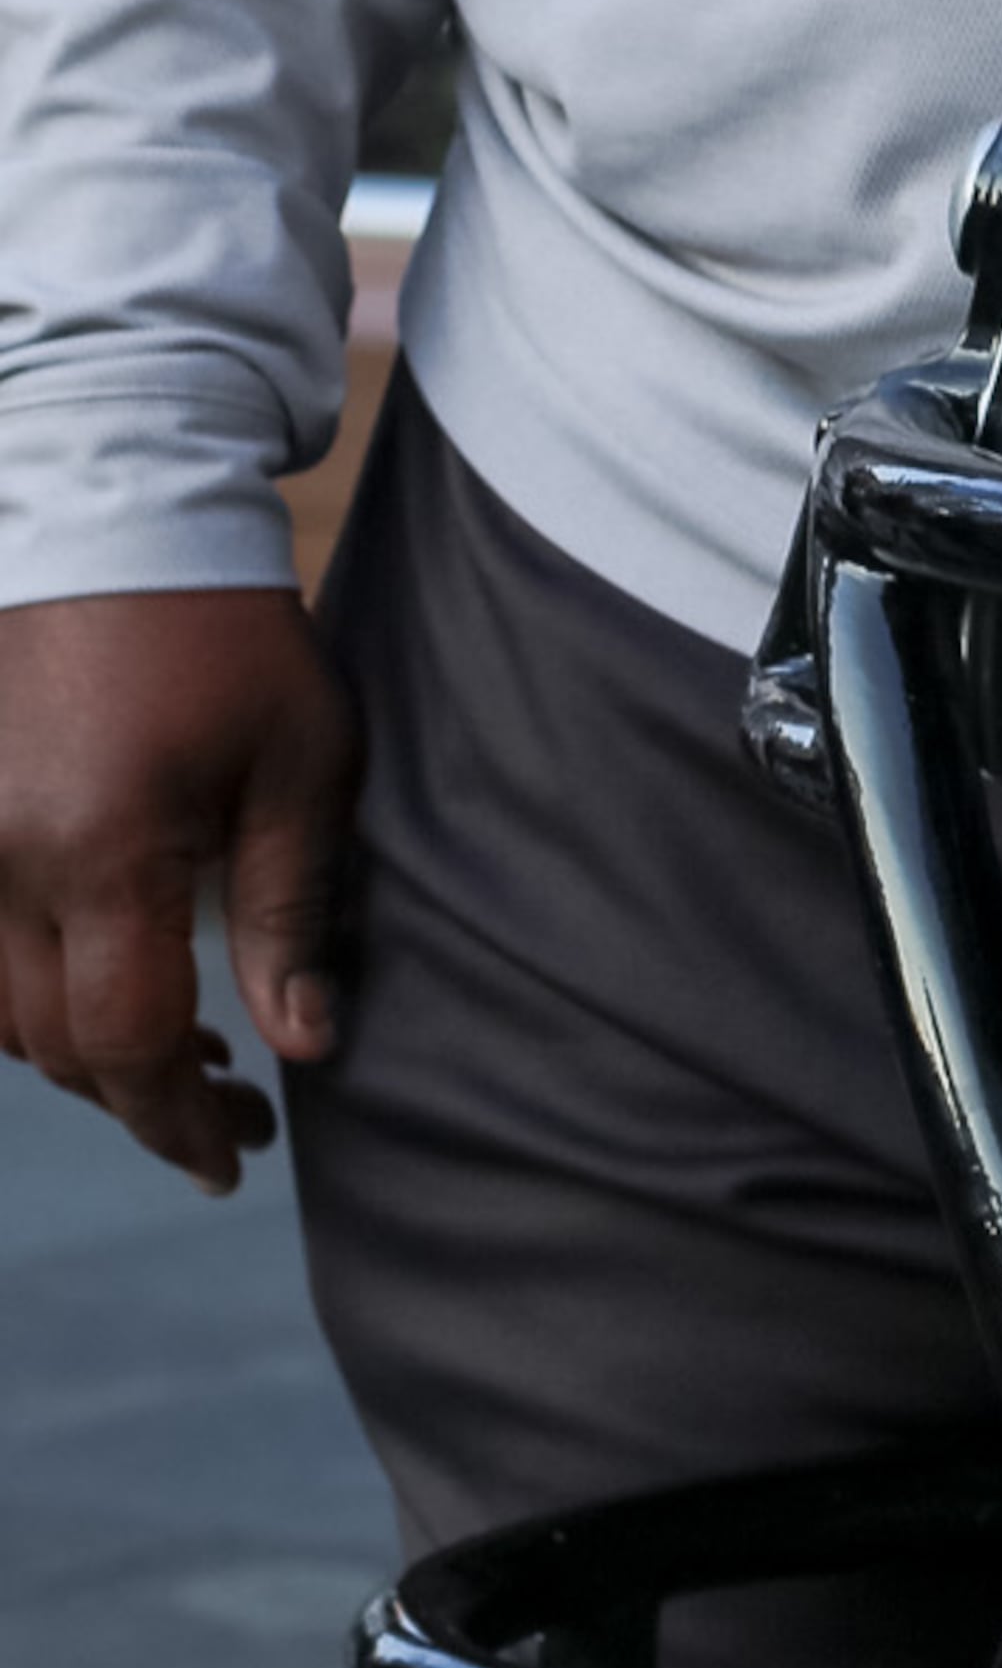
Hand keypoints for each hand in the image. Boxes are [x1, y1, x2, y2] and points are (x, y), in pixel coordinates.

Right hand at [0, 589, 361, 1192]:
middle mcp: (4, 864)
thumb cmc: (228, 631)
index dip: (177, 1118)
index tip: (232, 1155)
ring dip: (84, 1056)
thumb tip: (305, 1044)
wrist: (115, 512)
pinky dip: (33, 1000)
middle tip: (233, 1115)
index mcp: (101, 854)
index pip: (124, 1043)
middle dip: (143, 1100)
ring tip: (181, 1064)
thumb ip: (294, 910)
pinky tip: (103, 996)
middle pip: (57, 1046)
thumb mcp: (300, 760)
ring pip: (3, 1016)